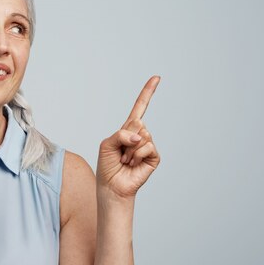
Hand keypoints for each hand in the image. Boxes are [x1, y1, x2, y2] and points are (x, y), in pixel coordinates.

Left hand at [96, 75, 160, 198]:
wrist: (112, 186)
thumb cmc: (107, 165)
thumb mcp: (106, 144)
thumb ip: (121, 134)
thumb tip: (140, 135)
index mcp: (128, 128)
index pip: (140, 107)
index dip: (148, 92)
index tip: (156, 78)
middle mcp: (140, 135)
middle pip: (137, 123)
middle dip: (125, 139)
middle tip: (120, 154)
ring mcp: (148, 145)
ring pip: (142, 135)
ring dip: (129, 150)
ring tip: (125, 160)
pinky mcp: (154, 157)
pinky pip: (148, 146)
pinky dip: (137, 155)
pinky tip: (133, 164)